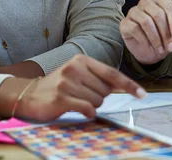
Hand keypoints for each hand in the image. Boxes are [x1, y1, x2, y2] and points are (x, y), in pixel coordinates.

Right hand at [15, 55, 145, 121]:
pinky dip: (87, 112)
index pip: (111, 73)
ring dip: (91, 105)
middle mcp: (75, 68)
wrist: (29, 94)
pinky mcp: (61, 97)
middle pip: (105, 91)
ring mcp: (67, 82)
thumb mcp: (77, 74)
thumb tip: (123, 86)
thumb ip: (98, 78)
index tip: (142, 94)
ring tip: (75, 100)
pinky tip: (77, 109)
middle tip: (82, 95)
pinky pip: (87, 109)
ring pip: (97, 101)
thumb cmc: (59, 86)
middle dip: (98, 97)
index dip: (129, 85)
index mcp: (82, 60)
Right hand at [120, 0, 171, 63]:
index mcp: (160, 0)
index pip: (169, 7)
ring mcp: (133, 11)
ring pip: (146, 22)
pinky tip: (150, 48)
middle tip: (170, 48)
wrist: (150, 51)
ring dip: (156, 39)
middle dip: (166, 34)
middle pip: (157, 14)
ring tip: (161, 50)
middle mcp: (146, 2)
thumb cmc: (166, 38)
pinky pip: (135, 29)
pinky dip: (145, 41)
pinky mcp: (125, 23)